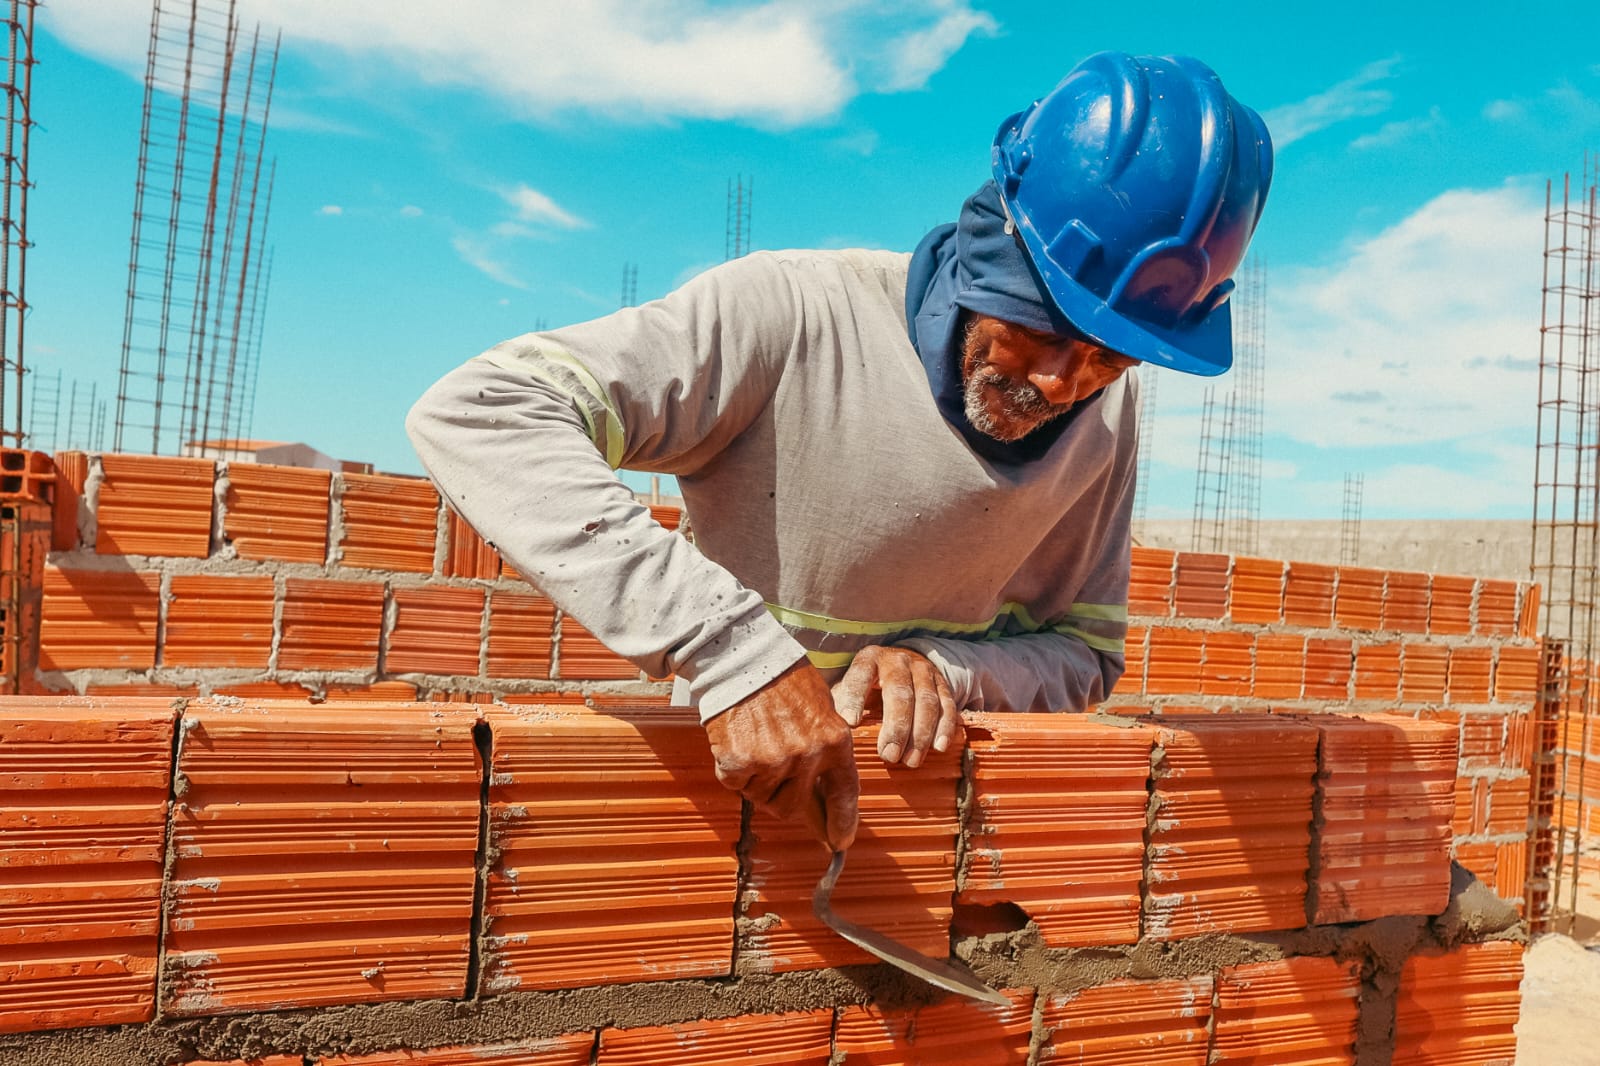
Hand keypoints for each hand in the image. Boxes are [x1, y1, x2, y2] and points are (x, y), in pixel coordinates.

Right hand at [704, 658, 859, 849]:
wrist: (741, 658)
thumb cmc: (782, 679)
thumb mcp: (821, 708)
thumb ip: (826, 747)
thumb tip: (824, 791)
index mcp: (834, 740)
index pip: (844, 793)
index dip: (842, 822)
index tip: (840, 843)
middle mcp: (806, 756)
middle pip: (793, 806)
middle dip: (783, 798)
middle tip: (772, 776)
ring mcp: (772, 762)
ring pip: (762, 797)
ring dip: (757, 781)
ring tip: (755, 743)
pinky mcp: (738, 763)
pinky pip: (736, 784)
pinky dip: (734, 770)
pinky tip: (736, 741)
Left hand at [831, 645, 961, 768]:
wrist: (904, 664)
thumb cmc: (867, 685)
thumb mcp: (849, 687)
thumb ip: (838, 705)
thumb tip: (825, 734)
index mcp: (869, 659)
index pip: (860, 676)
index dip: (855, 698)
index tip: (850, 723)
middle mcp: (897, 660)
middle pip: (900, 692)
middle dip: (896, 727)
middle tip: (889, 756)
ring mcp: (923, 670)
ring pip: (926, 701)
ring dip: (920, 734)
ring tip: (910, 761)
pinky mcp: (942, 682)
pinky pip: (947, 705)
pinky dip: (945, 727)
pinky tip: (939, 748)